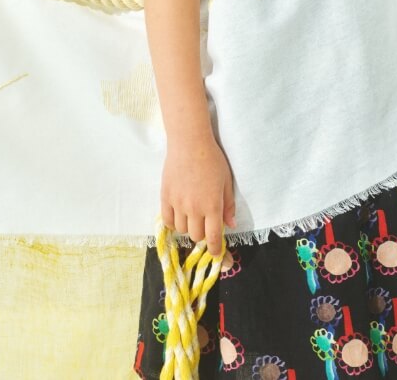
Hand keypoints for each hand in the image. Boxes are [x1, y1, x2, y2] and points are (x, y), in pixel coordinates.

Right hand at [160, 133, 236, 255]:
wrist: (189, 143)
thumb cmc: (212, 159)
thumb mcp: (226, 181)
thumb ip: (228, 204)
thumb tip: (231, 225)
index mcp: (212, 206)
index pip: (213, 237)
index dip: (215, 250)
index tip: (216, 254)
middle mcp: (194, 208)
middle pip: (196, 236)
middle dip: (203, 234)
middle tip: (205, 223)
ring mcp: (178, 204)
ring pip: (182, 230)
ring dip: (189, 227)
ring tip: (192, 215)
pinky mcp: (165, 197)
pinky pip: (167, 221)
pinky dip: (174, 223)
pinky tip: (179, 215)